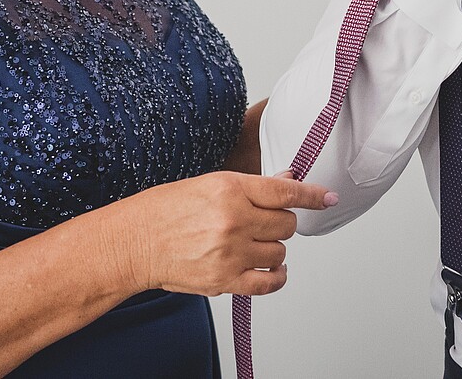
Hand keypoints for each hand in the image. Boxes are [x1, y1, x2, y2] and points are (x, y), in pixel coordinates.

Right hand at [105, 170, 333, 297]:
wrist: (134, 242)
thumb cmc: (166, 209)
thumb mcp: (210, 183)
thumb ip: (254, 186)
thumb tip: (288, 179)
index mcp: (230, 188)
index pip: (285, 191)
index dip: (311, 194)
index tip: (327, 197)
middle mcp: (233, 220)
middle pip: (287, 224)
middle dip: (282, 222)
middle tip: (264, 222)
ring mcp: (230, 253)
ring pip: (280, 252)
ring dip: (274, 248)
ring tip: (254, 244)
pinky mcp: (224, 281)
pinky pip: (268, 283)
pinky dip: (276, 277)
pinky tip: (272, 270)